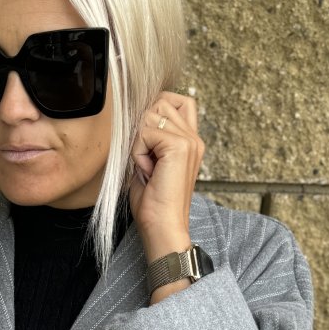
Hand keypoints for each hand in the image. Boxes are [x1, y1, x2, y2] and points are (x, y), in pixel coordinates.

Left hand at [127, 90, 204, 252]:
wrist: (163, 228)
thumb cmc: (153, 204)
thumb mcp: (148, 163)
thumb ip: (148, 138)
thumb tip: (134, 118)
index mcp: (190, 141)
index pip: (175, 101)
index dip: (153, 112)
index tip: (145, 143)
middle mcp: (194, 137)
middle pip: (161, 102)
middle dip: (143, 127)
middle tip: (146, 159)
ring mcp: (189, 140)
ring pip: (151, 115)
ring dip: (140, 141)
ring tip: (147, 166)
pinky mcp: (180, 146)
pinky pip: (145, 132)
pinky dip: (138, 152)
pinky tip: (147, 171)